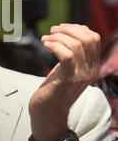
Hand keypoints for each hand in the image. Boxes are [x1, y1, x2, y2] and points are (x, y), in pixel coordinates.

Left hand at [29, 24, 100, 140]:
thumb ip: (71, 53)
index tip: (60, 28)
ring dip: (57, 37)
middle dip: (68, 29)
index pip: (94, 38)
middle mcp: (90, 69)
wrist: (48, 112)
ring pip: (76, 45)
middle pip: (88, 38)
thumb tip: (66, 31)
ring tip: (45, 39)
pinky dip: (54, 45)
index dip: (77, 28)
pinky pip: (66, 55)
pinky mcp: (68, 79)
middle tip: (52, 31)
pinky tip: (44, 45)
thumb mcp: (66, 67)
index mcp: (92, 65)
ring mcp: (81, 75)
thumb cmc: (54, 87)